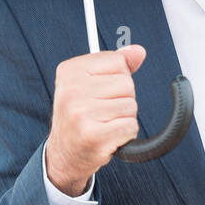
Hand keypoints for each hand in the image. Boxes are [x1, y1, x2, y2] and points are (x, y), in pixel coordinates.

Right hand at [44, 45, 144, 196]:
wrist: (65, 153)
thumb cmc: (81, 114)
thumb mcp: (91, 83)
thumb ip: (117, 65)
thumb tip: (138, 51)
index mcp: (69, 71)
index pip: (117, 61)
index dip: (117, 77)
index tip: (101, 90)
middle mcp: (71, 90)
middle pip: (126, 83)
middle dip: (123, 99)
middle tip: (103, 110)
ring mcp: (81, 113)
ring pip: (131, 105)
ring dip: (124, 117)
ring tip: (105, 123)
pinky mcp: (93, 135)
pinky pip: (130, 126)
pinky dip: (126, 133)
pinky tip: (109, 136)